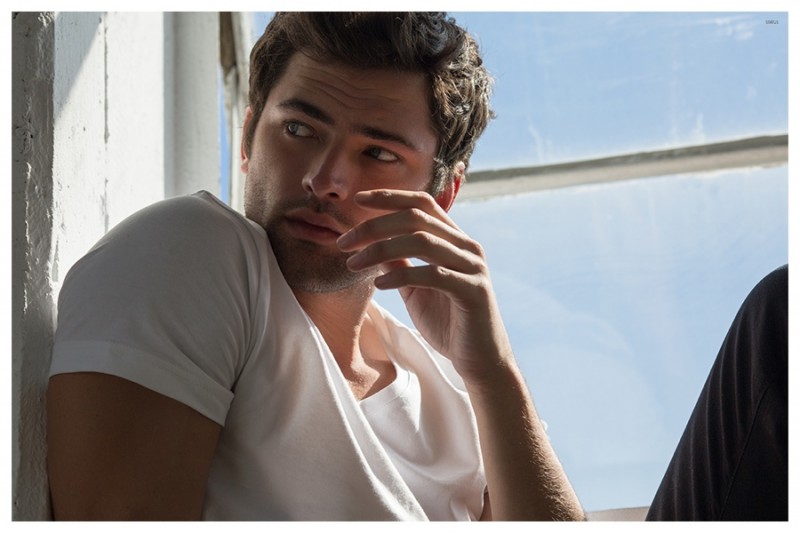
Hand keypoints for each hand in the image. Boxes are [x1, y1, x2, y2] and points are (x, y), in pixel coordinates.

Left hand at [337, 189, 512, 383]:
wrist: (479, 359)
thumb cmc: (447, 322)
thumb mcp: (414, 288)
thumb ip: (398, 263)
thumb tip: (369, 243)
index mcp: (454, 239)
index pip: (422, 203)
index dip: (390, 197)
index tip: (358, 199)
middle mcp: (466, 246)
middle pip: (416, 218)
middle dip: (374, 225)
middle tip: (344, 242)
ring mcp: (472, 267)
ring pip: (423, 241)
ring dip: (381, 249)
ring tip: (354, 264)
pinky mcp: (473, 291)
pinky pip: (433, 274)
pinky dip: (401, 276)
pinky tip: (379, 285)